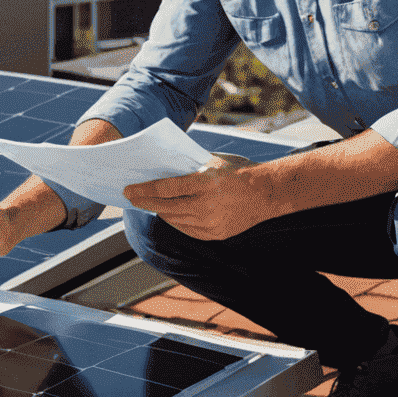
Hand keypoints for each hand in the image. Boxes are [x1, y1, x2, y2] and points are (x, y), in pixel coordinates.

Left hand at [124, 154, 263, 240]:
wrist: (267, 194)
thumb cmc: (240, 172)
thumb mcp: (213, 162)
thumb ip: (191, 168)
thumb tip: (165, 170)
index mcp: (205, 182)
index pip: (165, 188)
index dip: (145, 190)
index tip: (130, 190)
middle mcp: (206, 205)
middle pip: (165, 206)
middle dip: (145, 202)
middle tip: (131, 198)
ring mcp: (210, 223)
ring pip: (174, 219)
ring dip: (159, 212)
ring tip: (149, 205)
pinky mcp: (214, 234)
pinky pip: (187, 229)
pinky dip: (176, 221)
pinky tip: (169, 215)